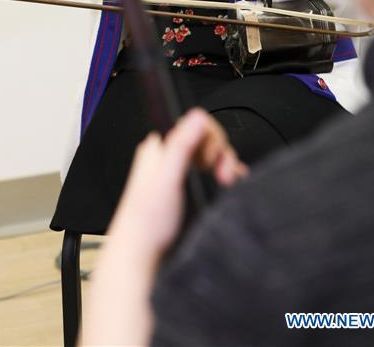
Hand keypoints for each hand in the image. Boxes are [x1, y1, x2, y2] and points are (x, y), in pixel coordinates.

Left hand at [80, 110, 246, 346]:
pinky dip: (224, 175)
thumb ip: (181, 146)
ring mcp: (179, 172)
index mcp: (160, 147)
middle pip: (206, 140)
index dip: (210, 140)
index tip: (211, 162)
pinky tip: (231, 183)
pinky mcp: (187, 188)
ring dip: (224, 165)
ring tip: (227, 182)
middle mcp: (169, 156)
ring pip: (211, 156)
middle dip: (221, 155)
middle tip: (223, 175)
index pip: (195, 124)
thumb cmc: (146, 222)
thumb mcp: (167, 179)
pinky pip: (211, 173)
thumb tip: (197, 117)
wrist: (142, 256)